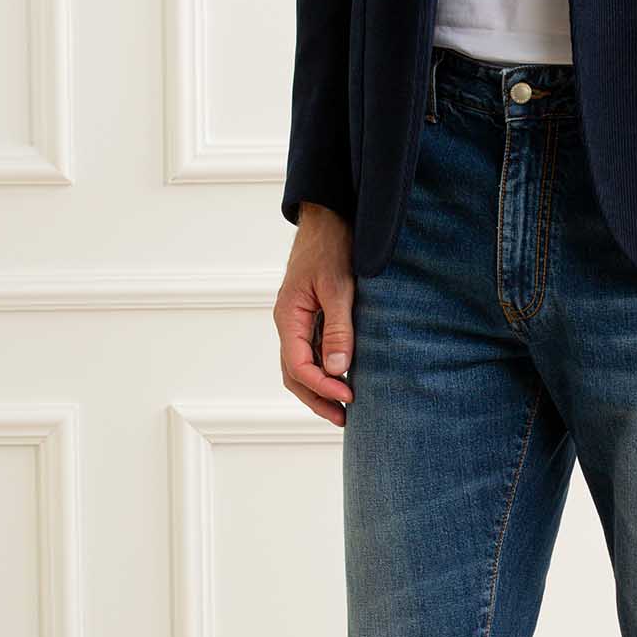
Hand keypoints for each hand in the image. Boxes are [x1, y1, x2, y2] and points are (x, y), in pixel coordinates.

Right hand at [275, 202, 355, 425]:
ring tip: (344, 409)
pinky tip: (344, 379)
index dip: (321, 386)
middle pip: (294, 373)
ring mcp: (298, 321)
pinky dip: (326, 370)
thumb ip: (339, 327)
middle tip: (344, 419)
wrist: (328, 217)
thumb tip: (336, 369)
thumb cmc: (332, 246)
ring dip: (320, 389)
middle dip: (317, 398)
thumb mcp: (338, 286)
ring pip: (302, 365)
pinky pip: (313, 351)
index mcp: (288, 316)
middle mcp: (288, 323)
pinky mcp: (311, 317)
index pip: (298, 365)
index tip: (348, 396)